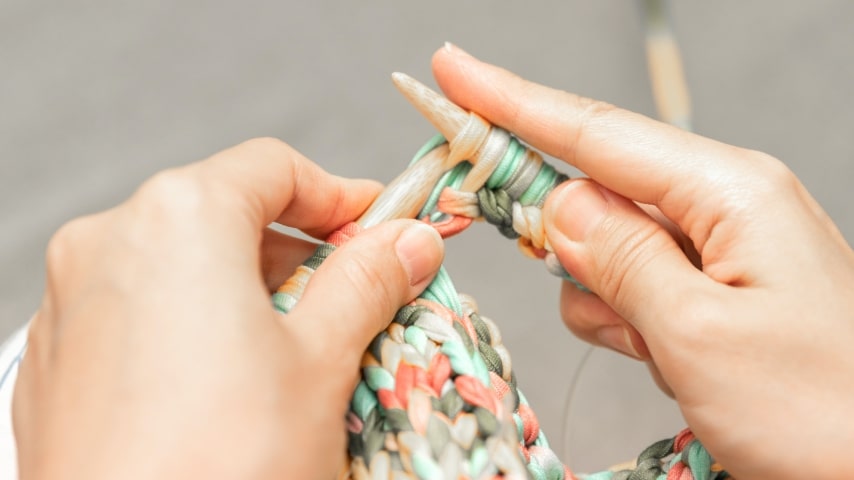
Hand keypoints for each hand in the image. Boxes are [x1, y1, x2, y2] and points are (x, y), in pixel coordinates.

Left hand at [12, 138, 443, 479]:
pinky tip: (231, 387)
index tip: (383, 229)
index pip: (274, 169)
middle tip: (354, 298)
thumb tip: (409, 242)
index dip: (341, 196)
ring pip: (179, 267)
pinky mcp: (56, 363)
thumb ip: (368, 281)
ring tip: (297, 354)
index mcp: (176, 219)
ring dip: (248, 293)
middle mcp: (107, 244)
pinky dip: (193, 327)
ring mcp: (70, 304)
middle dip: (298, 252)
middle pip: (225, 214)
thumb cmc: (224, 464)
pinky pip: (138, 315)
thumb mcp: (322, 360)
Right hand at [432, 44, 853, 479]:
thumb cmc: (825, 412)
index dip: (513, 102)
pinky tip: (666, 357)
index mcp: (729, 192)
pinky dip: (629, 321)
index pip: (596, 133)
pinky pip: (635, 286)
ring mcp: (720, 250)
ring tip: (658, 351)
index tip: (453, 72)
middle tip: (578, 284)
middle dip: (565, 238)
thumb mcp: (700, 336)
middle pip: (598, 189)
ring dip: (607, 299)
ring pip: (609, 249)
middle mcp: (725, 206)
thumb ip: (620, 259)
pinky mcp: (714, 289)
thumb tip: (558, 204)